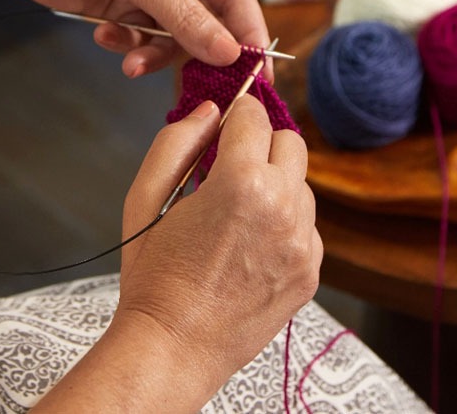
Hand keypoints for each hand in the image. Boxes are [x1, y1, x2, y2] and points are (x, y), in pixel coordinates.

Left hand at [4, 0, 269, 78]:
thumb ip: (188, 18)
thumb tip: (229, 52)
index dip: (248, 34)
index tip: (257, 71)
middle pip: (209, 23)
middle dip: (195, 50)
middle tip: (199, 81)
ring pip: (175, 40)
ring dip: (153, 53)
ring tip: (131, 60)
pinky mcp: (127, 9)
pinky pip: (144, 42)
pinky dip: (129, 46)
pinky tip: (106, 35)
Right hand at [119, 96, 320, 386]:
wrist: (174, 346)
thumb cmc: (154, 277)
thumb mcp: (145, 199)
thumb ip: (177, 143)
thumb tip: (209, 110)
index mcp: (241, 182)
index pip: (255, 115)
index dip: (237, 112)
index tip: (228, 119)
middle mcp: (283, 207)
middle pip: (292, 141)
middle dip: (262, 143)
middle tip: (233, 164)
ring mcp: (303, 242)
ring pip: (302, 185)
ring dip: (277, 185)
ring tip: (238, 215)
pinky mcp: (311, 270)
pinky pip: (307, 227)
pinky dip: (285, 226)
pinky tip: (251, 246)